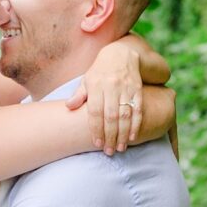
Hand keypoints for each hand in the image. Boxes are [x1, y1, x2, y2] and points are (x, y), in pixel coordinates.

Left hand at [76, 39, 150, 153]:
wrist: (122, 54)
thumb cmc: (99, 72)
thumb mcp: (86, 80)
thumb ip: (78, 95)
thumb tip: (68, 107)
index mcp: (96, 85)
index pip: (95, 111)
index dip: (96, 128)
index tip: (96, 143)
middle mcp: (111, 87)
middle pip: (110, 116)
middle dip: (109, 135)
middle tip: (108, 151)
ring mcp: (126, 88)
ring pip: (125, 115)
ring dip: (123, 134)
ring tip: (119, 148)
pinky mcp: (138, 90)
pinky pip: (138, 109)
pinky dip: (136, 124)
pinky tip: (133, 137)